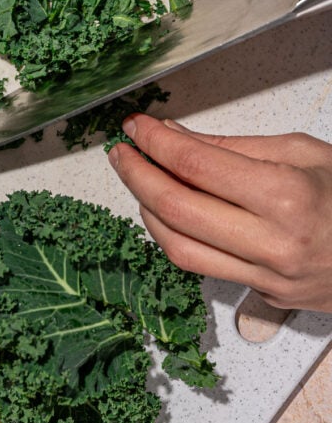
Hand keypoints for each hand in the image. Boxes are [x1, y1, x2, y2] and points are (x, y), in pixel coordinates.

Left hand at [107, 116, 331, 311]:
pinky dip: (173, 236)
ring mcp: (267, 277)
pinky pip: (201, 266)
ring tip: (138, 180)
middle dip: (137, 176)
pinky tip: (167, 211)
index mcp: (287, 196)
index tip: (135, 127)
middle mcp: (273, 243)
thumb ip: (230, 148)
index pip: (196, 166)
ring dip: (146, 210)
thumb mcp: (300, 152)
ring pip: (178, 247)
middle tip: (122, 153)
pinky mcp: (262, 295)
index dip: (154, 143)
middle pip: (176, 209)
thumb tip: (172, 137)